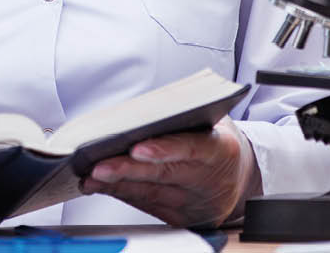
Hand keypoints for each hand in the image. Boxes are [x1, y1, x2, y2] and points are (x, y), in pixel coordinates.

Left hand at [80, 117, 260, 227]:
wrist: (239, 175)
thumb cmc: (216, 138)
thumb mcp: (211, 120)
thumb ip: (181, 116)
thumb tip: (136, 113)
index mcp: (221, 149)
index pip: (192, 149)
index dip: (164, 150)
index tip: (137, 149)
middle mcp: (210, 181)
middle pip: (163, 175)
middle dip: (127, 170)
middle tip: (98, 166)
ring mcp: (195, 203)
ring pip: (150, 194)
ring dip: (116, 184)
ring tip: (90, 175)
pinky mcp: (181, 218)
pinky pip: (146, 205)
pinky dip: (121, 193)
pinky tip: (100, 185)